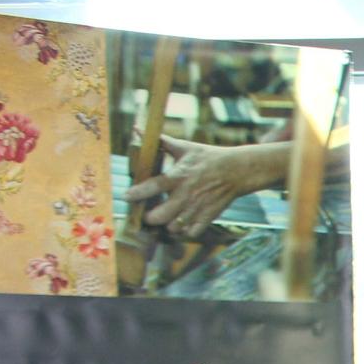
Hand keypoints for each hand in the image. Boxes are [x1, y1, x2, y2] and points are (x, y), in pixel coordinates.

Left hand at [126, 137, 284, 238]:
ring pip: (174, 227)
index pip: (153, 186)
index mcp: (178, 176)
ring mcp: (198, 207)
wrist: (237, 170)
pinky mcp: (208, 216)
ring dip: (167, 225)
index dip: (137, 193)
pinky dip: (185, 231)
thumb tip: (137, 130)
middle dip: (150, 218)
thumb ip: (160, 142)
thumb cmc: (208, 157)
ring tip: (166, 219)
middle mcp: (186, 194)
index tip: (126, 197)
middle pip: (160, 216)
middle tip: (148, 215)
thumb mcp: (185, 147)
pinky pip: (192, 233)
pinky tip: (182, 224)